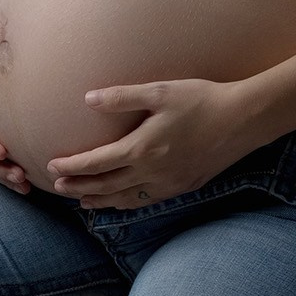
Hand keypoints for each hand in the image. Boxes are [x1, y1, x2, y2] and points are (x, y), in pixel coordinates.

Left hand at [47, 79, 254, 205]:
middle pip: (106, 186)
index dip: (72, 166)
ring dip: (101, 200)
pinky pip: (147, 201)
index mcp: (141, 149)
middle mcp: (151, 173)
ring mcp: (168, 184)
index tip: (52, 166)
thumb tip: (88, 99)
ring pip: (125, 199)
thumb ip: (122, 97)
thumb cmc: (202, 100)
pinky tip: (121, 202)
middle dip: (79, 186)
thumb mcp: (160, 92)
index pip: (96, 163)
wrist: (243, 120)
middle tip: (58, 187)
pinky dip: (127, 203)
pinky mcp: (183, 186)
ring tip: (82, 200)